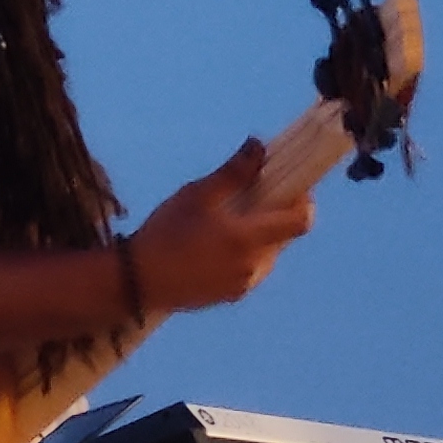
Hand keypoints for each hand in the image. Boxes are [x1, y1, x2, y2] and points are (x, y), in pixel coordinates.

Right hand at [129, 139, 314, 316]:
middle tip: (253, 196)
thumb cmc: (166, 232)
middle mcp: (255, 265)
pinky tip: (217, 246)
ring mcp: (244, 284)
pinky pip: (251, 269)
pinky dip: (246, 254)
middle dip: (277, 214)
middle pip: (285, 236)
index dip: (304, 201)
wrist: (137, 282)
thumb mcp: (197, 195)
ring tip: (229, 222)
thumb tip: (259, 146)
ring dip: (261, 235)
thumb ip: (233, 172)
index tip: (292, 185)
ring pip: (268, 253)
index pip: (301, 221)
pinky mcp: (232, 296)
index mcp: (249, 238)